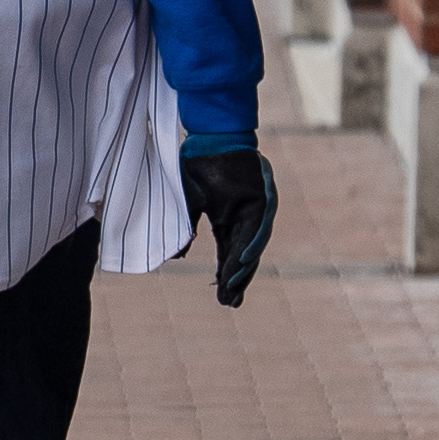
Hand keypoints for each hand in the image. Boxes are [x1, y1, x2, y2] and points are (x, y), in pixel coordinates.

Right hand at [180, 149, 276, 307]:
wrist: (210, 136)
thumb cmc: (199, 163)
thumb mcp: (188, 202)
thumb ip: (186, 229)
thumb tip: (175, 257)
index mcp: (229, 219)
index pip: (228, 254)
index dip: (224, 275)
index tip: (222, 299)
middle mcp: (246, 218)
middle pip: (242, 255)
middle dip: (236, 280)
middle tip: (231, 304)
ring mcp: (256, 210)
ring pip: (251, 245)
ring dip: (242, 268)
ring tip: (233, 288)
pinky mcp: (263, 199)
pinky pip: (258, 227)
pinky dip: (251, 245)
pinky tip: (242, 262)